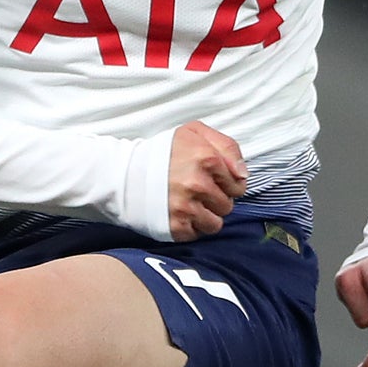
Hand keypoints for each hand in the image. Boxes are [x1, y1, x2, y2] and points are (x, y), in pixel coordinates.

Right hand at [166, 122, 246, 240]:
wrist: (124, 173)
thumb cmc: (161, 152)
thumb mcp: (194, 132)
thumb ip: (227, 146)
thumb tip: (243, 174)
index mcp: (207, 158)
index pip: (238, 185)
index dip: (227, 183)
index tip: (212, 180)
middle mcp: (198, 184)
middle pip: (228, 205)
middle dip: (216, 200)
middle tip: (197, 191)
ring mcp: (186, 207)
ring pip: (215, 223)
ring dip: (206, 216)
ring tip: (189, 203)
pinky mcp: (175, 226)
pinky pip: (198, 234)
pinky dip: (191, 227)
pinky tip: (180, 213)